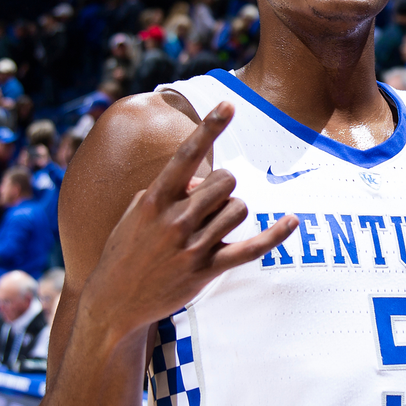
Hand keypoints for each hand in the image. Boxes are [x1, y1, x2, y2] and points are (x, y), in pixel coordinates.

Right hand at [79, 103, 298, 339]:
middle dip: (222, 188)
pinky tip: (292, 221)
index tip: (229, 104)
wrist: (113, 301)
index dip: (209, 127)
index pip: (186, 154)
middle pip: (225, 181)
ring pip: (238, 209)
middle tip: (204, 207)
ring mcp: (192, 246)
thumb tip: (199, 178)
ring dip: (231, 213)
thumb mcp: (137, 211)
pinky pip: (251, 248)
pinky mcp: (206, 270)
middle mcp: (175, 219)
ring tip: (210, 228)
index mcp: (155, 199)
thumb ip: (169, 189)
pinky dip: (275, 235)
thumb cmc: (126, 250)